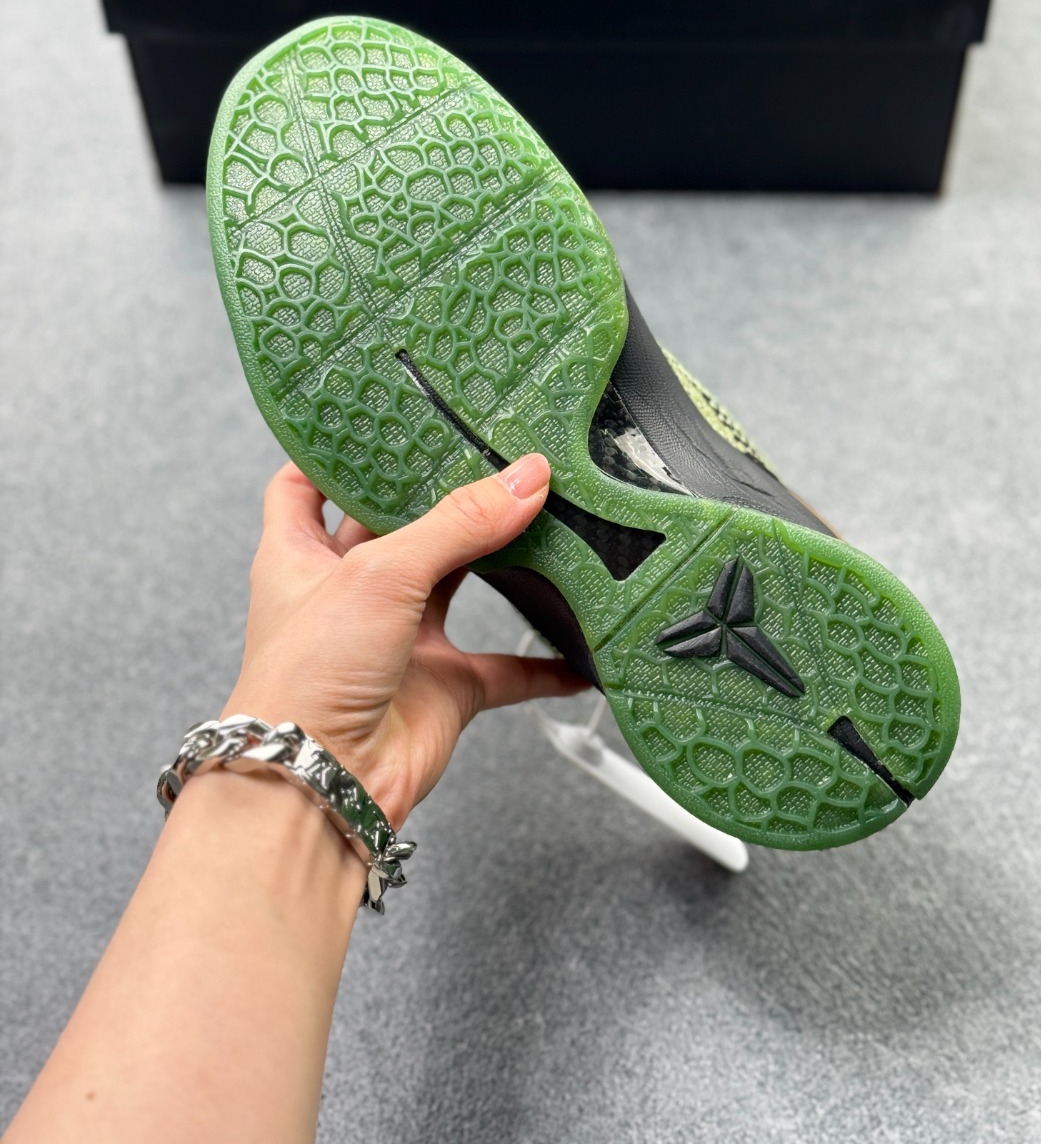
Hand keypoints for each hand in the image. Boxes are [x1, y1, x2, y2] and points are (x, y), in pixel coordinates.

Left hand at [222, 453, 588, 827]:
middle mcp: (348, 593)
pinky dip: (543, 663)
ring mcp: (397, 641)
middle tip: (489, 455)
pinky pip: (505, 668)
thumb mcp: (380, 573)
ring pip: (458, 585)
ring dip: (498, 562)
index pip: (306, 485)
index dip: (335, 453)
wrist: (319, 785)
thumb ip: (459, 522)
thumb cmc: (304, 681)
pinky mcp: (440, 688)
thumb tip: (522, 479)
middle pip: (400, 526)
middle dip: (441, 496)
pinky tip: (575, 650)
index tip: (380, 421)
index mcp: (301, 554)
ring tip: (539, 518)